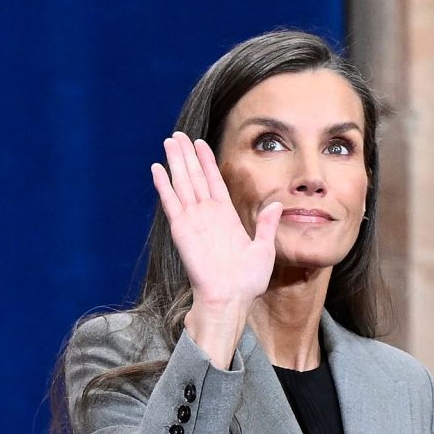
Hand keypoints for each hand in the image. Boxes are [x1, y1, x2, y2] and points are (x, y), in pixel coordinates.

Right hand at [153, 133, 276, 369]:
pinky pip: (171, 202)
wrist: (229, 298)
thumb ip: (267, 225)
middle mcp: (207, 214)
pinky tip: (157, 169)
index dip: (207, 161)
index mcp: (225, 217)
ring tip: (168, 141)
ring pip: (182, 183)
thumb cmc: (247, 281)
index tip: (200, 143)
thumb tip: (276, 204)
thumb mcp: (264, 249)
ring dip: (175, 162)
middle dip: (187, 155)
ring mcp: (193, 220)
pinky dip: (164, 185)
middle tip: (177, 134)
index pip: (214, 181)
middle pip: (194, 176)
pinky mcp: (181, 229)